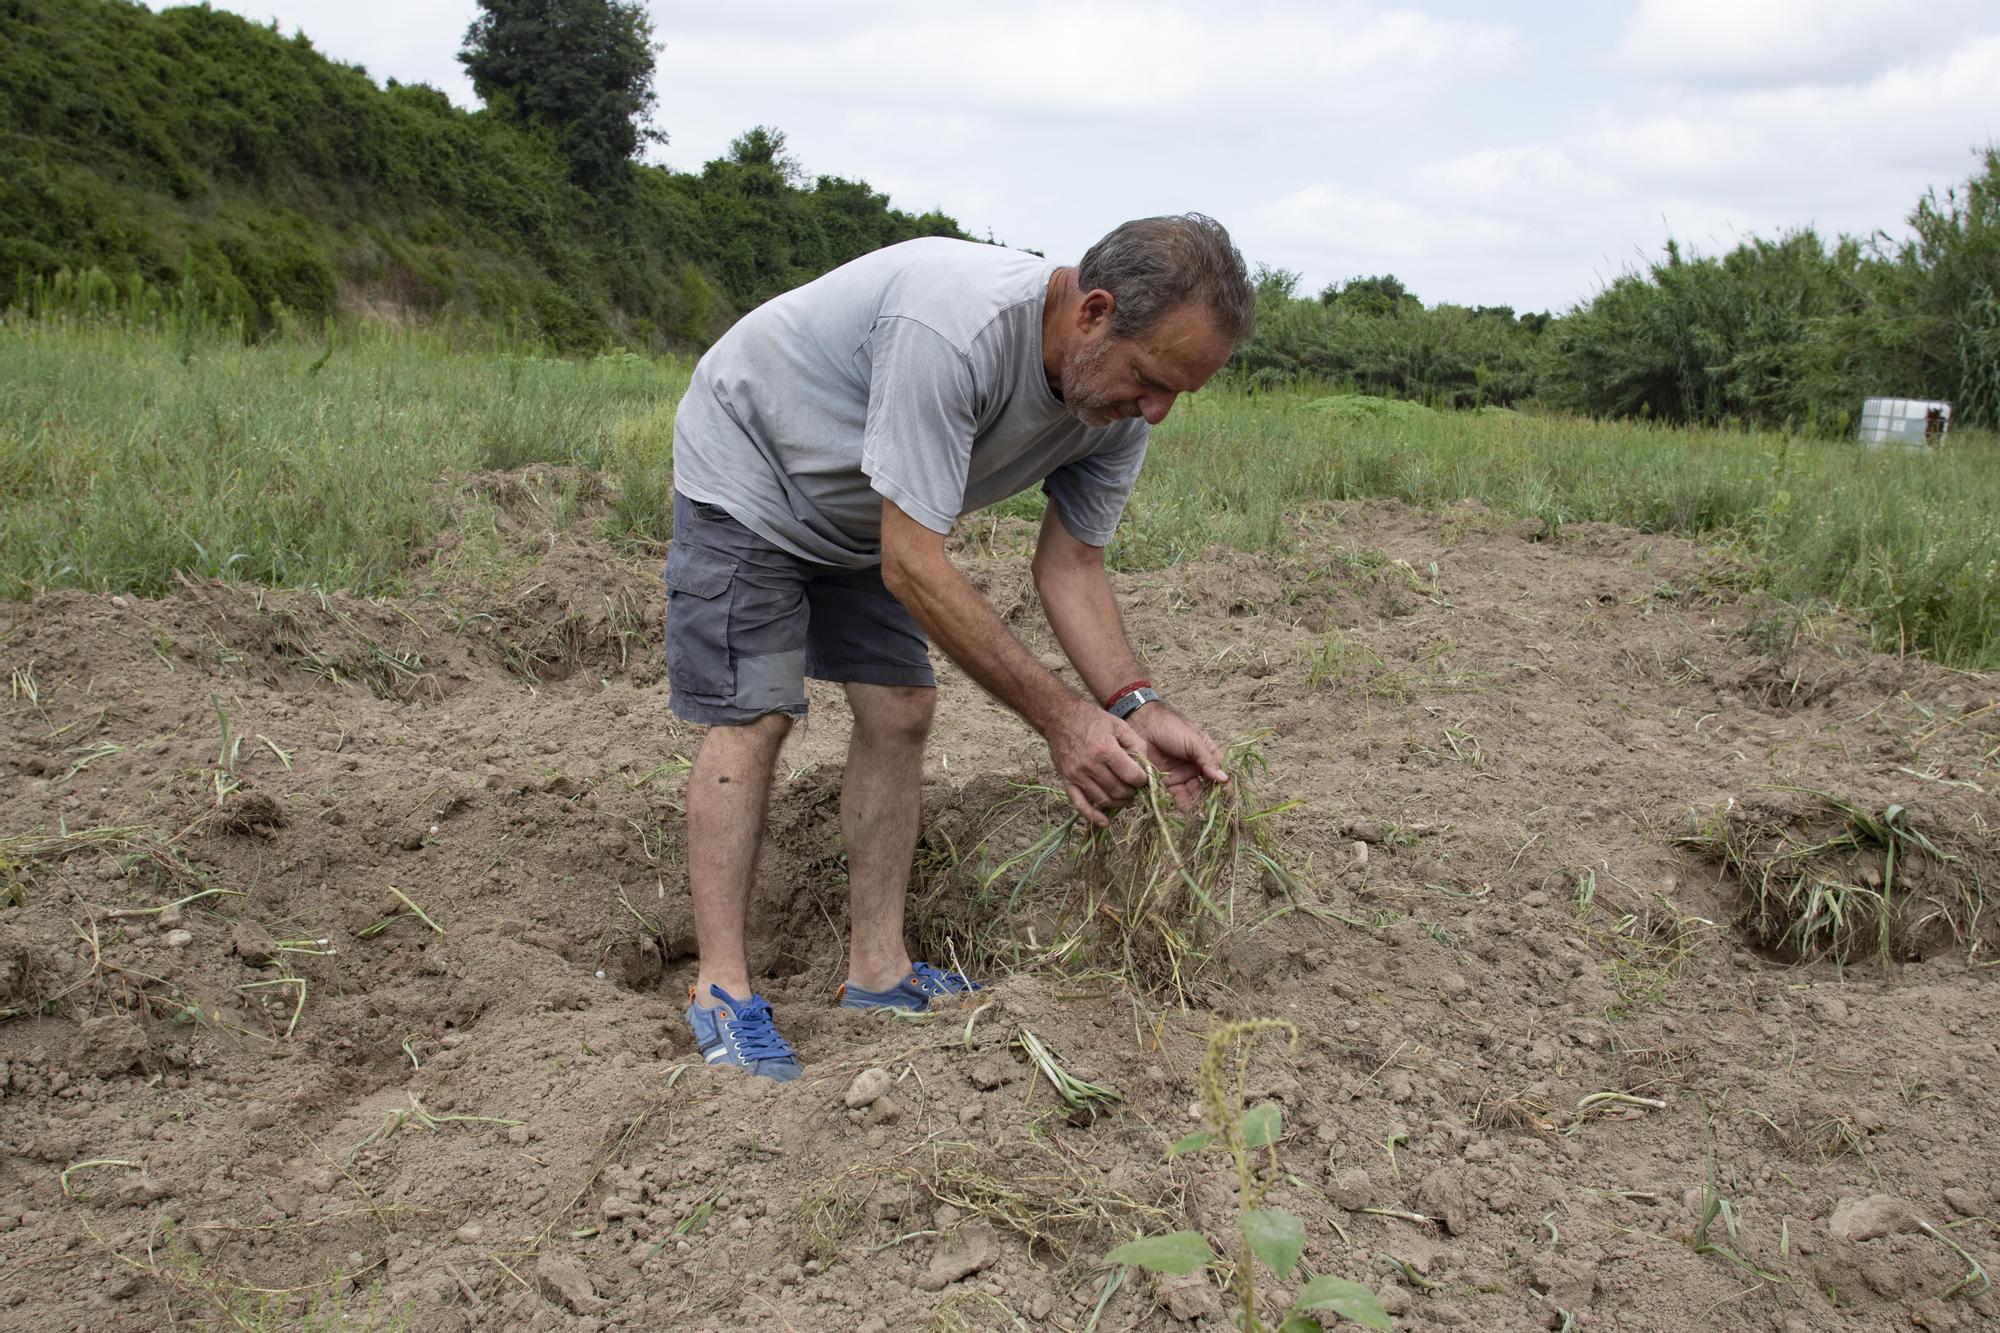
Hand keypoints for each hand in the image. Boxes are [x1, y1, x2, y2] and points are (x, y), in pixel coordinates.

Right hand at [1043, 697, 1149, 827]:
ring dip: (1119, 803)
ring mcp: (1077, 775)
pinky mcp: (1067, 781)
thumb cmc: (1092, 719)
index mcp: (1105, 750)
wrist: (1060, 718)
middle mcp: (1090, 766)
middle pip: (1119, 791)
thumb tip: (1148, 767)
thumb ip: (1136, 744)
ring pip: (1103, 800)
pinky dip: (1093, 817)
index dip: (1143, 781)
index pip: (1131, 776)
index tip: (1145, 779)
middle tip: (1136, 788)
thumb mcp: (1119, 725)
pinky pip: (1080, 805)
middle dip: (1132, 793)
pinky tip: (1104, 821)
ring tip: (1125, 796)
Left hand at [1125, 703, 1226, 809]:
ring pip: (1194, 793)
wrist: (1142, 724)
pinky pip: (1176, 796)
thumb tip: (1224, 779)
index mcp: (1206, 753)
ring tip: (1204, 818)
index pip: (1220, 772)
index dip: (1226, 786)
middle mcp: (1195, 766)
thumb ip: (1207, 760)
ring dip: (1199, 805)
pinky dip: (1183, 805)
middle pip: (1208, 786)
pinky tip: (1189, 814)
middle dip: (1214, 800)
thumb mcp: (1193, 741)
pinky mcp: (1166, 781)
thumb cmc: (1171, 727)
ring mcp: (1181, 774)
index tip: (1231, 801)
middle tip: (1219, 815)